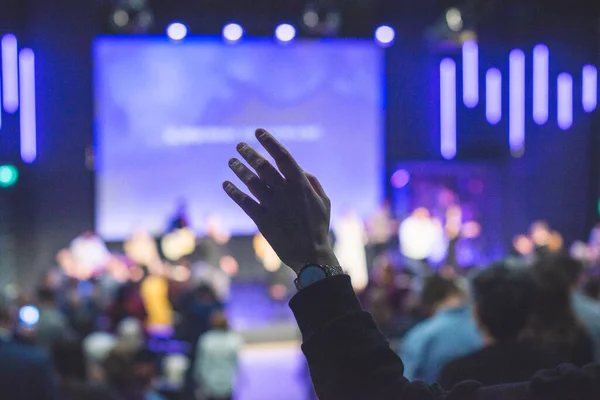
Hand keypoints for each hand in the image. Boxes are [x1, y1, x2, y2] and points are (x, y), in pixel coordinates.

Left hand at [223, 128, 337, 273]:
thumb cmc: (319, 227)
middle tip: (239, 145)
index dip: (270, 142)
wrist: (311, 255)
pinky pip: (244, 202)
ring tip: (231, 161)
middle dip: (249, 153)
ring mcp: (273, 206)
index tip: (259, 132)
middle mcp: (286, 192)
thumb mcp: (323, 201)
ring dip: (239, 169)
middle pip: (263, 167)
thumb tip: (299, 169)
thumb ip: (312, 182)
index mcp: (302, 185)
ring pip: (251, 182)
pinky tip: (226, 184)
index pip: (283, 156)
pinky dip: (233, 192)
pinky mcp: (262, 220)